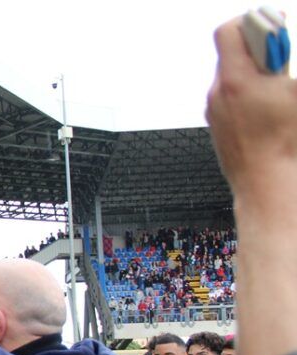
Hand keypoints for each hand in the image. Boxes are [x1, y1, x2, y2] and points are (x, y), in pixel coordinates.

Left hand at [207, 16, 296, 201]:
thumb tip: (279, 57)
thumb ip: (284, 66)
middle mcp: (218, 93)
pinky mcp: (215, 125)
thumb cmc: (286, 143)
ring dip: (253, 73)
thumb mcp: (296, 93)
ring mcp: (213, 110)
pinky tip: (265, 107)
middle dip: (257, 50)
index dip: (252, 22)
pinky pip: (228, 97)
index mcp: (236, 80)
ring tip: (276, 88)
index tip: (275, 27)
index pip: (228, 32)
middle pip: (231, 53)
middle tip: (280, 60)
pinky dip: (246, 93)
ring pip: (230, 76)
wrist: (266, 184)